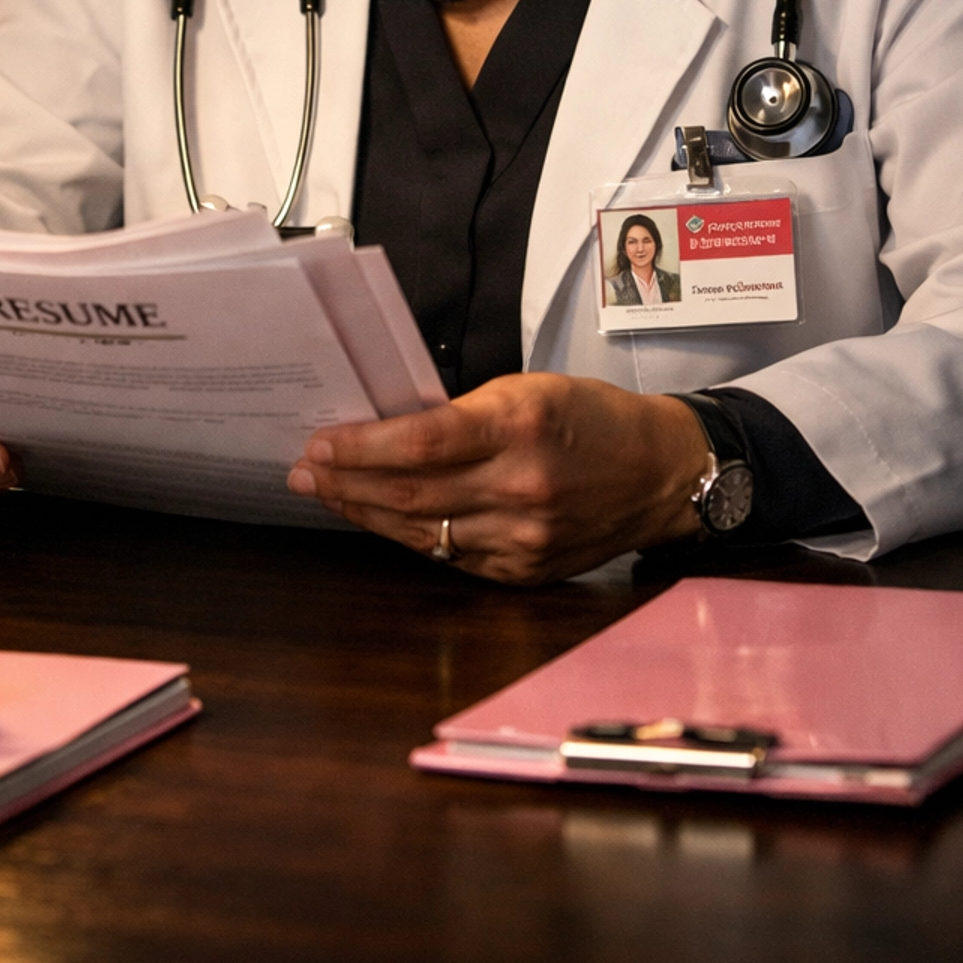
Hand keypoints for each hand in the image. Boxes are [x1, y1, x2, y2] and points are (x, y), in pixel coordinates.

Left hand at [286, 373, 709, 584]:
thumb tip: (388, 429)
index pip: (420, 442)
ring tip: (328, 495)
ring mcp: (523, 538)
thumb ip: (462, 413)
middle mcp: (520, 488)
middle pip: (410, 494)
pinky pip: (450, 555)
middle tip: (303, 473)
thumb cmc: (591, 419)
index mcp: (520, 427)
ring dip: (365, 514)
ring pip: (421, 532)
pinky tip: (383, 520)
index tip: (319, 444)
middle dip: (345, 484)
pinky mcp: (524, 572)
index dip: (360, 447)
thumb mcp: (528, 390)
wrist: (660, 473)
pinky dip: (411, 537)